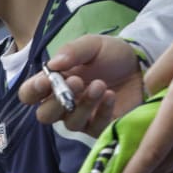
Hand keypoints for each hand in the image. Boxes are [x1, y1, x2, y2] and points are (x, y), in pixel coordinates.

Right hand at [18, 34, 143, 134]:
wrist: (143, 65)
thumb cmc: (112, 55)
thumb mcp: (92, 45)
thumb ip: (72, 51)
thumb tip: (53, 65)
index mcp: (53, 83)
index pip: (29, 94)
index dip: (32, 90)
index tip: (46, 79)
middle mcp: (63, 104)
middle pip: (45, 115)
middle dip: (57, 101)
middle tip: (76, 82)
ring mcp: (82, 118)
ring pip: (70, 123)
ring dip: (84, 104)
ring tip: (100, 85)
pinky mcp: (101, 128)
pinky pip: (94, 128)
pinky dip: (102, 112)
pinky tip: (110, 95)